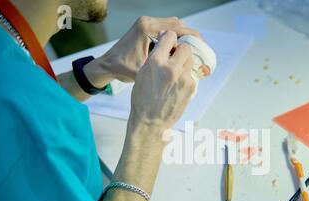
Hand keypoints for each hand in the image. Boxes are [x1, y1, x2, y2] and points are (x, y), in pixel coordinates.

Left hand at [84, 16, 200, 86]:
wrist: (107, 65)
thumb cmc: (122, 69)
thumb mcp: (145, 70)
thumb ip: (162, 67)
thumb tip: (183, 71)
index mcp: (146, 29)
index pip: (176, 28)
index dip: (192, 37)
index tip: (202, 46)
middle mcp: (146, 22)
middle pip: (176, 23)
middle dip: (190, 35)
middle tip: (200, 49)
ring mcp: (145, 23)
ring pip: (172, 25)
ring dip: (182, 36)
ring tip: (191, 50)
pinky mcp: (145, 27)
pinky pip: (165, 28)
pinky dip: (174, 36)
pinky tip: (179, 49)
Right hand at [129, 31, 195, 129]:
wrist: (150, 121)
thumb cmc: (143, 98)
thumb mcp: (142, 73)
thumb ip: (155, 56)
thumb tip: (164, 41)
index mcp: (155, 61)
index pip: (170, 37)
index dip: (170, 40)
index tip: (169, 45)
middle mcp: (171, 68)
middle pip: (185, 48)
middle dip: (180, 52)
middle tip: (174, 59)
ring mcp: (183, 78)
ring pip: (190, 60)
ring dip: (184, 64)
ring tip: (175, 74)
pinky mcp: (191, 87)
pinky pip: (191, 74)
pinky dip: (186, 77)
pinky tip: (177, 86)